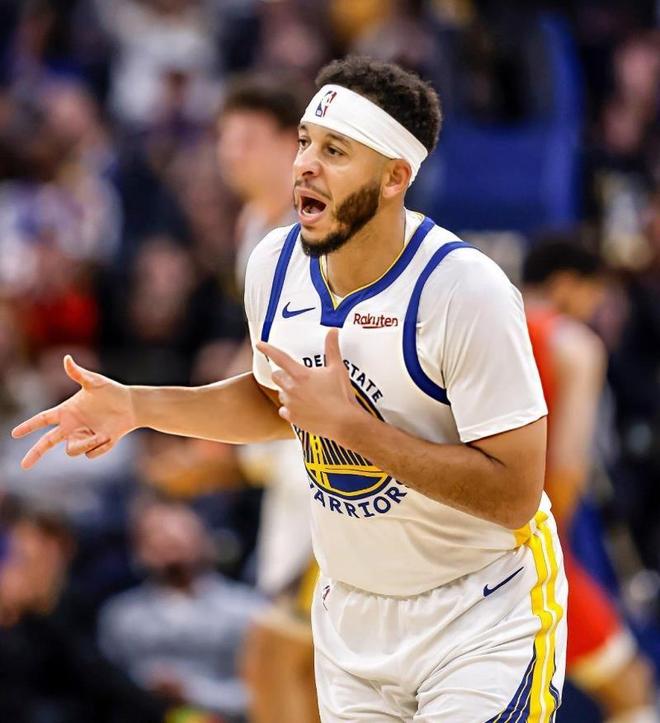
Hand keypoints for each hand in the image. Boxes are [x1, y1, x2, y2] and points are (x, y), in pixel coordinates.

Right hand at [11, 355, 136, 467]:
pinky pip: (91, 454)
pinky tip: (109, 436)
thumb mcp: (95, 382)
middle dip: (35, 453)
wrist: (132, 406)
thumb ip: (79, 374)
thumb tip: (67, 359)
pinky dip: (100, 446)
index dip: (29, 426)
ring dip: (84, 444)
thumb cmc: (112, 391)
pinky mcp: (96, 446)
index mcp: (66, 412)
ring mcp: (83, 438)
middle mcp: (72, 427)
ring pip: (72, 450)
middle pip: (47, 442)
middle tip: (24, 465)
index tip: (15, 433)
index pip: (42, 419)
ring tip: (100, 434)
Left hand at [256, 328, 362, 442]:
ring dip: (288, 392)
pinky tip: (303, 408)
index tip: (259, 344)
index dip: (268, 349)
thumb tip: (333, 331)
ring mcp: (290, 404)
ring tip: (305, 395)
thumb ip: (332, 348)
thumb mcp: (337, 368)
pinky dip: (290, 409)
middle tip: (297, 377)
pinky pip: (284, 410)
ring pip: (281, 394)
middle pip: (276, 376)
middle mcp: (291, 388)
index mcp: (301, 375)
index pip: (280, 357)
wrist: (344, 422)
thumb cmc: (341, 394)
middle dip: (283, 375)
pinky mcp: (292, 418)